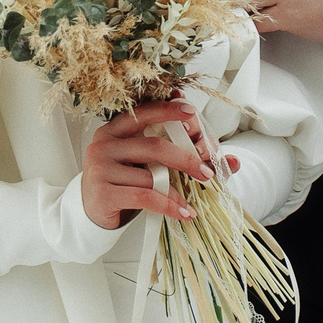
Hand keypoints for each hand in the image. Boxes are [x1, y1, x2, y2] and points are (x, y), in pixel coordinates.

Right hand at [81, 102, 222, 229]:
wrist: (90, 212)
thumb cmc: (122, 183)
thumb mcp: (146, 164)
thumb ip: (180, 156)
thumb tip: (232, 162)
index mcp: (114, 130)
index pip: (144, 113)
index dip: (169, 110)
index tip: (193, 114)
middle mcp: (104, 144)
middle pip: (154, 145)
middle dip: (186, 158)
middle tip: (207, 172)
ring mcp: (101, 167)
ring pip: (150, 174)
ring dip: (177, 189)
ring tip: (192, 201)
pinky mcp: (103, 191)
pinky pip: (144, 196)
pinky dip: (168, 205)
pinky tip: (182, 212)